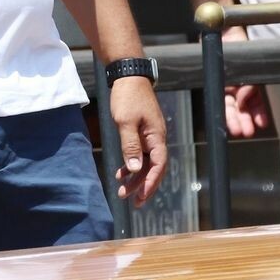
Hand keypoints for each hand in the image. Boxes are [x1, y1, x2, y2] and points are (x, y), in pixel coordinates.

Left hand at [108, 76, 167, 205]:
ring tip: (122, 192)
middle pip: (154, 168)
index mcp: (156, 136)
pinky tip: (121, 173)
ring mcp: (150, 136)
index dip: (151, 182)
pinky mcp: (142, 133)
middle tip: (132, 202)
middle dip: (144, 186)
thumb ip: (130, 146)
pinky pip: (140, 155)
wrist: (129, 78)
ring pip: (146, 163)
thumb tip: (135, 169)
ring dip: (136, 178)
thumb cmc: (128, 97)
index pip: (159, 165)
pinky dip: (131, 165)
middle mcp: (156, 138)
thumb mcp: (126, 122)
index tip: (141, 196)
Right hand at [218, 26, 270, 138]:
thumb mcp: (225, 68)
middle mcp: (229, 88)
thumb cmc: (220, 49)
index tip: (235, 130)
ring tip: (253, 129)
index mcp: (218, 87)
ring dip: (249, 118)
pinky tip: (262, 120)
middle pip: (235, 110)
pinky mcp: (253, 80)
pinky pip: (256, 97)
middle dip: (240, 122)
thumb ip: (237, 84)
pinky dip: (259, 109)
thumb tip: (243, 99)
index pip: (224, 108)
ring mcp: (241, 85)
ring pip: (246, 107)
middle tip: (245, 132)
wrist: (226, 33)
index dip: (229, 119)